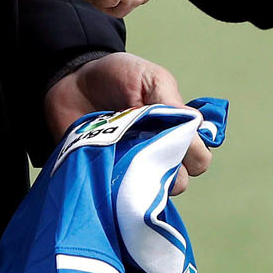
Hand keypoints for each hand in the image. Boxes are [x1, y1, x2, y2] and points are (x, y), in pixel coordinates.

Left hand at [43, 52, 212, 194]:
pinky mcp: (107, 177)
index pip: (199, 159)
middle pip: (179, 183)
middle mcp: (158, 154)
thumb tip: (197, 125)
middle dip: (166, 169)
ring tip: (122, 153)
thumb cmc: (117, 75)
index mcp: (176, 131)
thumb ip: (172, 101)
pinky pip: (118, 197)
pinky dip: (115, 187)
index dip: (192, 152)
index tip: (173, 136)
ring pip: (150, 195)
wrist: (72, 81)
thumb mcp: (150, 78)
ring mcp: (132, 169)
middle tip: (145, 146)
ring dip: (140, 178)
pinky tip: (106, 164)